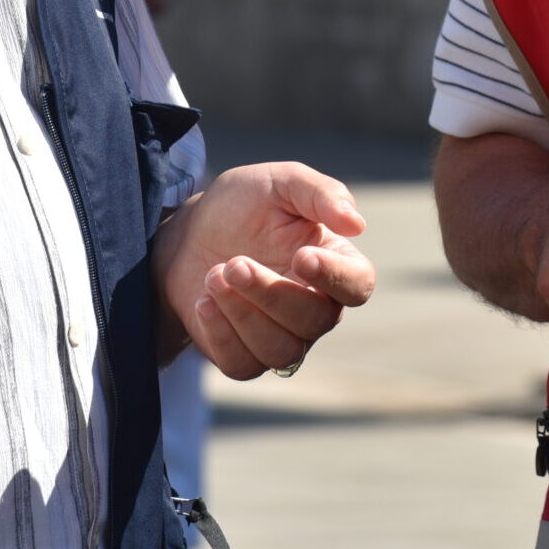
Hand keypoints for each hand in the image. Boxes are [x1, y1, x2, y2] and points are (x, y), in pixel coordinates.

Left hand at [154, 161, 375, 378]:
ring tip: (213, 275)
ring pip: (281, 350)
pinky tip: (204, 301)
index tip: (300, 257)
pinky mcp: (244, 354)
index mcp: (335, 260)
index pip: (358, 284)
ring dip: (243, 314)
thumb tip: (357, 224)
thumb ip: (322, 194)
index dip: (336, 277)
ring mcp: (282, 333)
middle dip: (271, 293)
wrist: (190, 233)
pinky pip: (244, 366)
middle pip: (316, 321)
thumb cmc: (245, 204)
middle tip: (234, 262)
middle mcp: (316, 303)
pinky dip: (222, 336)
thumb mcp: (282, 183)